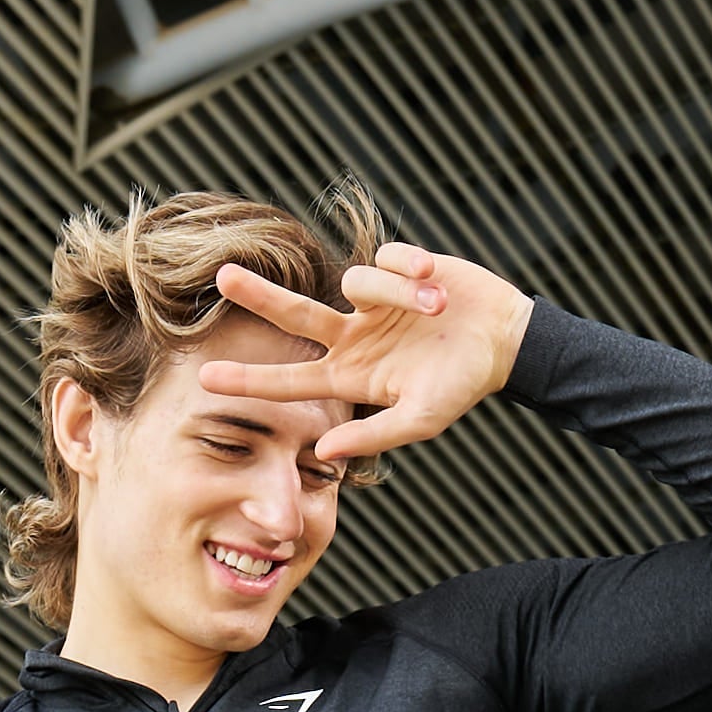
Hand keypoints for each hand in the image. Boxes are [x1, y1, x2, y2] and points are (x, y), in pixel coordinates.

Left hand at [202, 243, 535, 464]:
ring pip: (357, 282)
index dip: (250, 379)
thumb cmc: (462, 385)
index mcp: (352, 375)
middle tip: (223, 276)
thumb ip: (372, 435)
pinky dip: (411, 271)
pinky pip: (388, 259)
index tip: (206, 378)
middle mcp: (353, 336)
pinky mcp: (395, 267)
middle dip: (259, 296)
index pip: (291, 379)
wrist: (506, 339)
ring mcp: (372, 302)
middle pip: (294, 314)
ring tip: (438, 308)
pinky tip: (436, 282)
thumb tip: (322, 452)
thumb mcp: (420, 419)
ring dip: (399, 294)